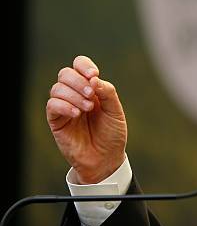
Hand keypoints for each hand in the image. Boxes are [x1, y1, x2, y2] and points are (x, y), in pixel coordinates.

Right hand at [46, 55, 127, 183]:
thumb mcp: (115, 112)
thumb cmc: (112, 135)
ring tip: (88, 108)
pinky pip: (52, 105)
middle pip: (65, 73)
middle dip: (79, 81)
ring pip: (57, 88)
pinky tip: (77, 113)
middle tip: (92, 95)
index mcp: (91, 88)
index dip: (84, 66)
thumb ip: (107, 93)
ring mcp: (65, 107)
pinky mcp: (56, 121)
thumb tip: (94, 78)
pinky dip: (64, 105)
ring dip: (74, 95)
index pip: (80, 66)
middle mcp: (76, 95)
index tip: (94, 75)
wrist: (106, 159)